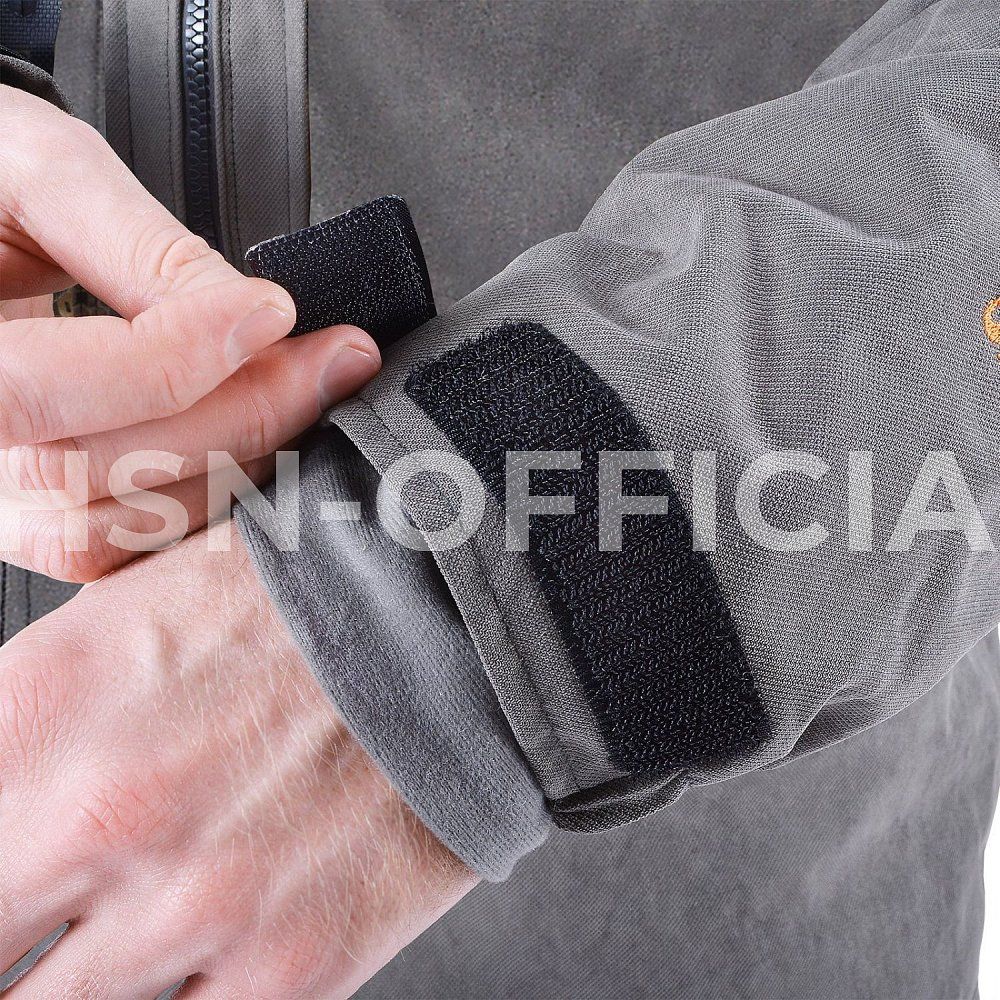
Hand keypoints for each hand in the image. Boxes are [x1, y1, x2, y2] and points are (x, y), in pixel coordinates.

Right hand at [0, 85, 380, 582]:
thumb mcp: (33, 173)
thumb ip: (136, 245)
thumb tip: (246, 314)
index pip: (34, 388)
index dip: (172, 354)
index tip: (272, 311)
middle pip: (90, 470)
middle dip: (237, 415)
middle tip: (333, 361)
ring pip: (117, 523)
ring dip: (237, 462)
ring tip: (311, 394)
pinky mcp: (32, 518)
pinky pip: (128, 543)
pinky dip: (211, 497)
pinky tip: (266, 441)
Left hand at [0, 530, 474, 997]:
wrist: (451, 616)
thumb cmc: (292, 604)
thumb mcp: (117, 621)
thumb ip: (21, 731)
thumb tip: (4, 806)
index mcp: (38, 705)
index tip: (8, 877)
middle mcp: (97, 816)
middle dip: (8, 929)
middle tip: (43, 914)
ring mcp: (193, 906)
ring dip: (71, 980)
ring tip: (138, 905)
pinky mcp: (289, 968)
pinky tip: (180, 953)